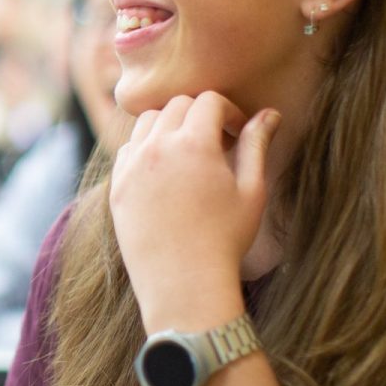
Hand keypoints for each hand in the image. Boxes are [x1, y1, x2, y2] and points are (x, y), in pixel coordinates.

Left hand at [109, 92, 278, 331]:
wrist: (183, 283)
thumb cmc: (226, 239)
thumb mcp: (251, 190)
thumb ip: (256, 145)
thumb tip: (269, 114)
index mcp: (193, 144)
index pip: (208, 101)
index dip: (229, 111)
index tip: (238, 133)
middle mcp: (156, 148)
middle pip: (176, 106)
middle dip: (200, 115)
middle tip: (218, 143)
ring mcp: (131, 167)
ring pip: (147, 122)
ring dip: (169, 126)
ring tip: (189, 154)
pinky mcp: (116, 186)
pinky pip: (128, 149)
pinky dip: (146, 148)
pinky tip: (165, 172)